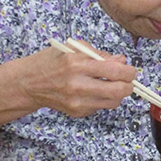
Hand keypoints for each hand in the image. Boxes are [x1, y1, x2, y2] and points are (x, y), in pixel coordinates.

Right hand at [16, 41, 136, 117]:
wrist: (28, 84)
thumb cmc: (50, 62)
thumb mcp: (73, 48)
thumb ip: (99, 54)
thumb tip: (121, 61)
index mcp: (77, 64)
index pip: (115, 70)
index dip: (129, 71)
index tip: (131, 70)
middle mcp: (78, 85)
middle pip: (118, 91)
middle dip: (129, 86)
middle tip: (128, 81)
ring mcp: (77, 101)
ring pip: (112, 102)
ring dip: (118, 94)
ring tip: (112, 84)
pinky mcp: (77, 112)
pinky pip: (100, 107)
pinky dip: (103, 99)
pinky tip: (94, 90)